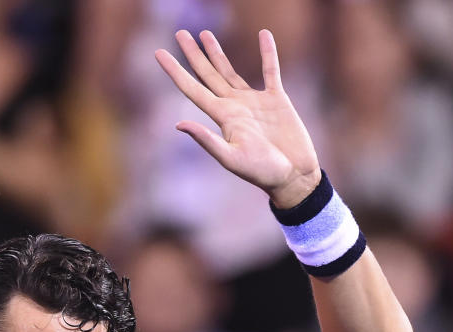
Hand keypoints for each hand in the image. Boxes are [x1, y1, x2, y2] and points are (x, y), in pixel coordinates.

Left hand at [155, 29, 320, 208]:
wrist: (293, 176)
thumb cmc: (262, 172)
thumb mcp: (232, 158)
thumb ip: (207, 141)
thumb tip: (178, 125)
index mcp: (222, 118)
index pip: (192, 89)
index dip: (175, 72)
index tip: (159, 53)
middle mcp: (234, 106)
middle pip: (208, 74)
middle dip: (193, 55)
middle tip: (180, 33)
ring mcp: (254, 102)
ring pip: (230, 71)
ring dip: (217, 53)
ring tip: (205, 34)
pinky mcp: (277, 99)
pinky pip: (271, 71)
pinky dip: (268, 53)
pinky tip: (264, 35)